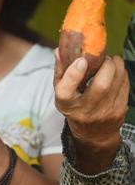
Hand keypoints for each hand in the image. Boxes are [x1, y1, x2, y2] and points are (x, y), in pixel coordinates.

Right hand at [54, 50, 127, 168]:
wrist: (93, 134)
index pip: (66, 89)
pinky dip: (123, 75)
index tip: (82, 60)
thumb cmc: (75, 107)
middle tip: (104, 58)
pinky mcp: (119, 111)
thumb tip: (58, 50)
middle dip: (106, 65)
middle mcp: (85, 109)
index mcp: (66, 104)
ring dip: (117, 67)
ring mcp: (104, 112)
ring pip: (117, 84)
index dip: (74, 74)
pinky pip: (125, 87)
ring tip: (112, 61)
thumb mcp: (62, 92)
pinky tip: (117, 72)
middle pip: (100, 85)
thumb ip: (60, 71)